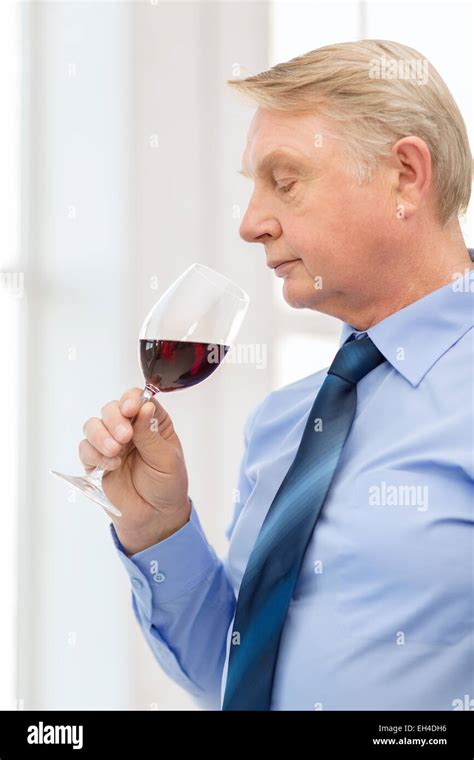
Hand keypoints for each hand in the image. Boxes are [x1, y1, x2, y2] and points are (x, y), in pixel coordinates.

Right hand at [79, 387, 190, 552]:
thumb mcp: (166, 460)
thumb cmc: (166, 486)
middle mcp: (129, 428)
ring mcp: (110, 444)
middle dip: (114, 419)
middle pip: (111, 409)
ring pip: (93, 425)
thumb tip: (144, 406)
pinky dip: (94, 453)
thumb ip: (151, 435)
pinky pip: (85, 448)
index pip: (137, 399)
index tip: (130, 408)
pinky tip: (111, 465)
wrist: (154, 518)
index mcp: (151, 422)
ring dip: (101, 435)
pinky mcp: (95, 462)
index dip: (131, 399)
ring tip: (115, 452)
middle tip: (124, 437)